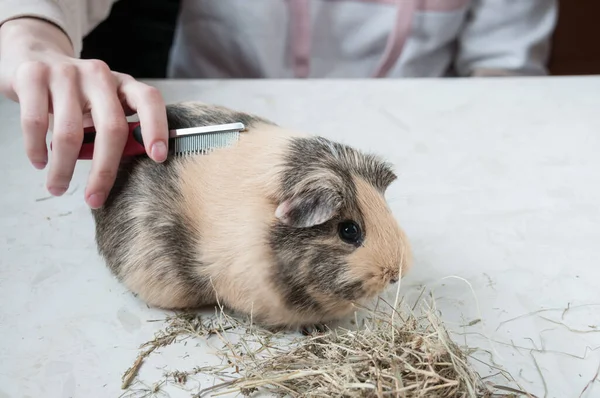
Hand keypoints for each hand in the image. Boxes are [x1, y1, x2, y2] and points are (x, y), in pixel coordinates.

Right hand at [0, 18, 168, 207]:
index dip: (157, 128)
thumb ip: (116, 129)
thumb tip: (128, 173)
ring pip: (70, 132)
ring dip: (62, 169)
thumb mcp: (102, 106)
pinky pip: (37, 123)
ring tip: (57, 187)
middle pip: (111, 127)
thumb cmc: (77, 94)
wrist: (34, 55)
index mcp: (123, 84)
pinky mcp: (34, 75)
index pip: (149, 101)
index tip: (158, 158)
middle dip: (104, 171)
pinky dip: (37, 149)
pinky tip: (39, 162)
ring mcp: (67, 73)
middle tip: (94, 199)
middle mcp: (99, 75)